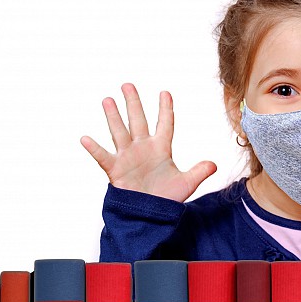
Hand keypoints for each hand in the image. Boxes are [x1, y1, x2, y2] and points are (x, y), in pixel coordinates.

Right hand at [80, 83, 216, 201]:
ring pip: (120, 132)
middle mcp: (143, 149)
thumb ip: (200, 172)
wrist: (150, 216)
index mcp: (161, 149)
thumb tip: (214, 164)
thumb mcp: (187, 184)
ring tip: (108, 100)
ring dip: (114, 116)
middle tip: (127, 85)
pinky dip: (94, 148)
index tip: (165, 93)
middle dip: (133, 103)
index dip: (165, 109)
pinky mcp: (116, 170)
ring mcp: (128, 157)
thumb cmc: (166, 199)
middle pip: (138, 121)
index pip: (165, 124)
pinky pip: (103, 157)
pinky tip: (85, 138)